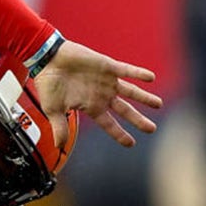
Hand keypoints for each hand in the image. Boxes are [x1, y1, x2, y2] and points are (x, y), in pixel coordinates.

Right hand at [32, 41, 161, 146]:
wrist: (47, 59)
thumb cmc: (48, 84)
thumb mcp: (53, 109)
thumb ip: (59, 128)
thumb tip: (59, 146)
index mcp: (91, 106)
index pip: (109, 124)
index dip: (120, 134)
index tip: (131, 143)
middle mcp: (102, 95)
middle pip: (125, 110)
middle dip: (139, 120)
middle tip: (152, 129)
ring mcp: (106, 81)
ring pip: (131, 91)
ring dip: (145, 97)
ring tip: (158, 104)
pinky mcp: (107, 66)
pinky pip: (126, 70)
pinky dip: (138, 73)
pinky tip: (151, 78)